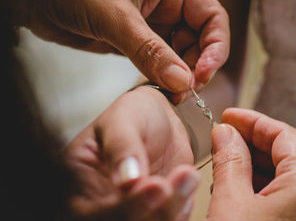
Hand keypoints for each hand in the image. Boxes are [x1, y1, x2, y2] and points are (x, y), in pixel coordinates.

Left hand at [2, 0, 229, 99]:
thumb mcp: (116, 17)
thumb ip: (150, 51)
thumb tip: (182, 82)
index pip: (212, 17)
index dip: (215, 46)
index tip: (203, 73)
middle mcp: (167, 6)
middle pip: (200, 40)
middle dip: (197, 66)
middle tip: (186, 91)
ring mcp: (152, 26)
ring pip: (181, 55)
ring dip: (181, 77)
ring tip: (173, 95)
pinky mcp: (137, 43)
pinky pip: (160, 63)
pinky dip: (163, 78)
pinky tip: (161, 90)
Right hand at [64, 87, 198, 220]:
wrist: (157, 118)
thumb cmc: (133, 114)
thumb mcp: (122, 119)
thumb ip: (121, 146)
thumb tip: (126, 180)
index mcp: (78, 187)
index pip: (95, 212)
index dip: (127, 204)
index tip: (154, 184)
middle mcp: (100, 207)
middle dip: (156, 208)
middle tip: (179, 179)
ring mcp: (130, 212)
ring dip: (175, 208)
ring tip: (188, 174)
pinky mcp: (155, 213)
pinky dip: (183, 208)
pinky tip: (187, 182)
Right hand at [207, 108, 295, 220]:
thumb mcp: (231, 202)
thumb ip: (229, 161)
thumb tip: (225, 133)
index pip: (284, 134)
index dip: (252, 121)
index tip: (229, 117)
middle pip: (286, 154)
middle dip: (251, 143)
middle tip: (223, 137)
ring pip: (284, 177)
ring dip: (252, 166)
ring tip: (223, 164)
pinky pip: (284, 198)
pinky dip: (259, 188)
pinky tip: (235, 189)